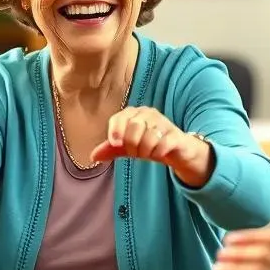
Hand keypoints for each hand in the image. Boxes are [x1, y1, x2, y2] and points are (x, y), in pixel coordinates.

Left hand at [90, 106, 211, 186]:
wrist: (176, 151)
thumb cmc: (148, 144)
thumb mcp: (127, 147)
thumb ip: (111, 149)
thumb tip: (93, 156)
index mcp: (134, 113)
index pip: (120, 118)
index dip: (115, 130)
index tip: (115, 144)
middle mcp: (149, 113)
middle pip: (133, 127)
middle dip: (132, 145)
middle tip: (136, 152)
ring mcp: (164, 122)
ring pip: (148, 137)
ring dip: (146, 151)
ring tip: (149, 152)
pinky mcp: (176, 135)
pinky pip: (163, 144)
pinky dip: (158, 152)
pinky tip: (160, 153)